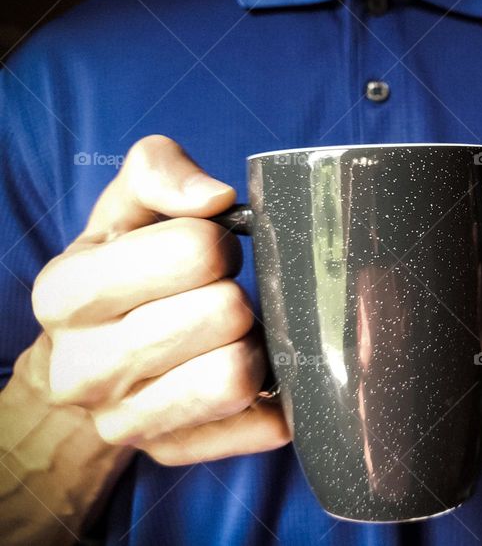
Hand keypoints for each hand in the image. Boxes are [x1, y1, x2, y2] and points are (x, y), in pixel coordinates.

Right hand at [31, 135, 289, 464]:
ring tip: (236, 332)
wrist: (93, 355)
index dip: (218, 241)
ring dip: (255, 343)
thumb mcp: (127, 205)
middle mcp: (81, 370)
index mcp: (64, 294)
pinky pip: (260, 424)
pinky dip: (273, 392)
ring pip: (237, 375)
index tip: (212, 249)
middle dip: (237, 293)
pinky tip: (251, 370)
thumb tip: (214, 198)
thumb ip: (160, 172)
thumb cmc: (123, 266)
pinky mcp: (173, 452)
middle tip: (225, 293)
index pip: (193, 251)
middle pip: (223, 313)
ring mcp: (125, 422)